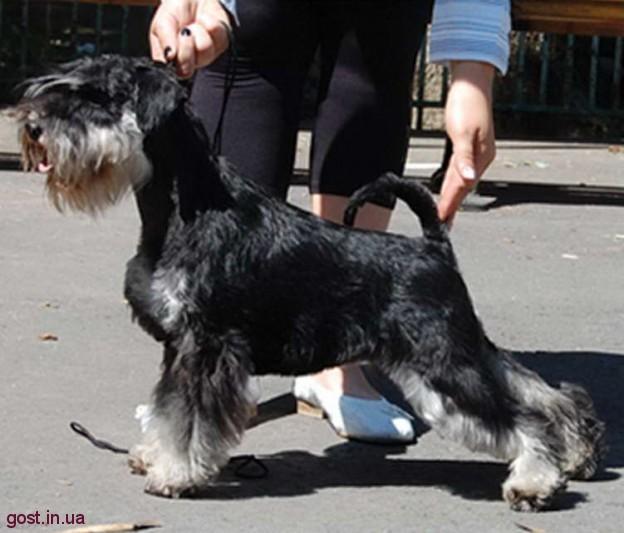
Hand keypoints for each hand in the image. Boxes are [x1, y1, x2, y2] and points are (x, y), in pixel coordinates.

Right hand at [150, 0, 230, 77]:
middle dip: (186, 48)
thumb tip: (169, 56)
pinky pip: (218, 36)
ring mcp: (206, 56)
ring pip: (204, 51)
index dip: (178, 59)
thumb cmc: (175, 12)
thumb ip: (164, 39)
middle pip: (186, 71)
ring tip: (193, 25)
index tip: (177, 38)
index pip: (174, 74)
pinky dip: (209, 22)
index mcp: (172, 61)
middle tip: (184, 31)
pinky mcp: (222, 45)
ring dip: (198, 32)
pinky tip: (203, 21)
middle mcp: (189, 63)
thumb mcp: (163, 22)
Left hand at [438, 61, 495, 225]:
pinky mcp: (469, 145)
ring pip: (461, 180)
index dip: (451, 204)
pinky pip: (460, 170)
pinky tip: (449, 188)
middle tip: (444, 224)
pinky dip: (453, 182)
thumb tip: (469, 179)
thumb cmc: (466, 103)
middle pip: (463, 186)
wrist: (471, 82)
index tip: (443, 220)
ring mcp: (476, 151)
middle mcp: (481, 157)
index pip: (462, 186)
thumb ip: (465, 158)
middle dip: (452, 206)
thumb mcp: (463, 132)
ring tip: (445, 213)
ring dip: (452, 196)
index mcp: (481, 156)